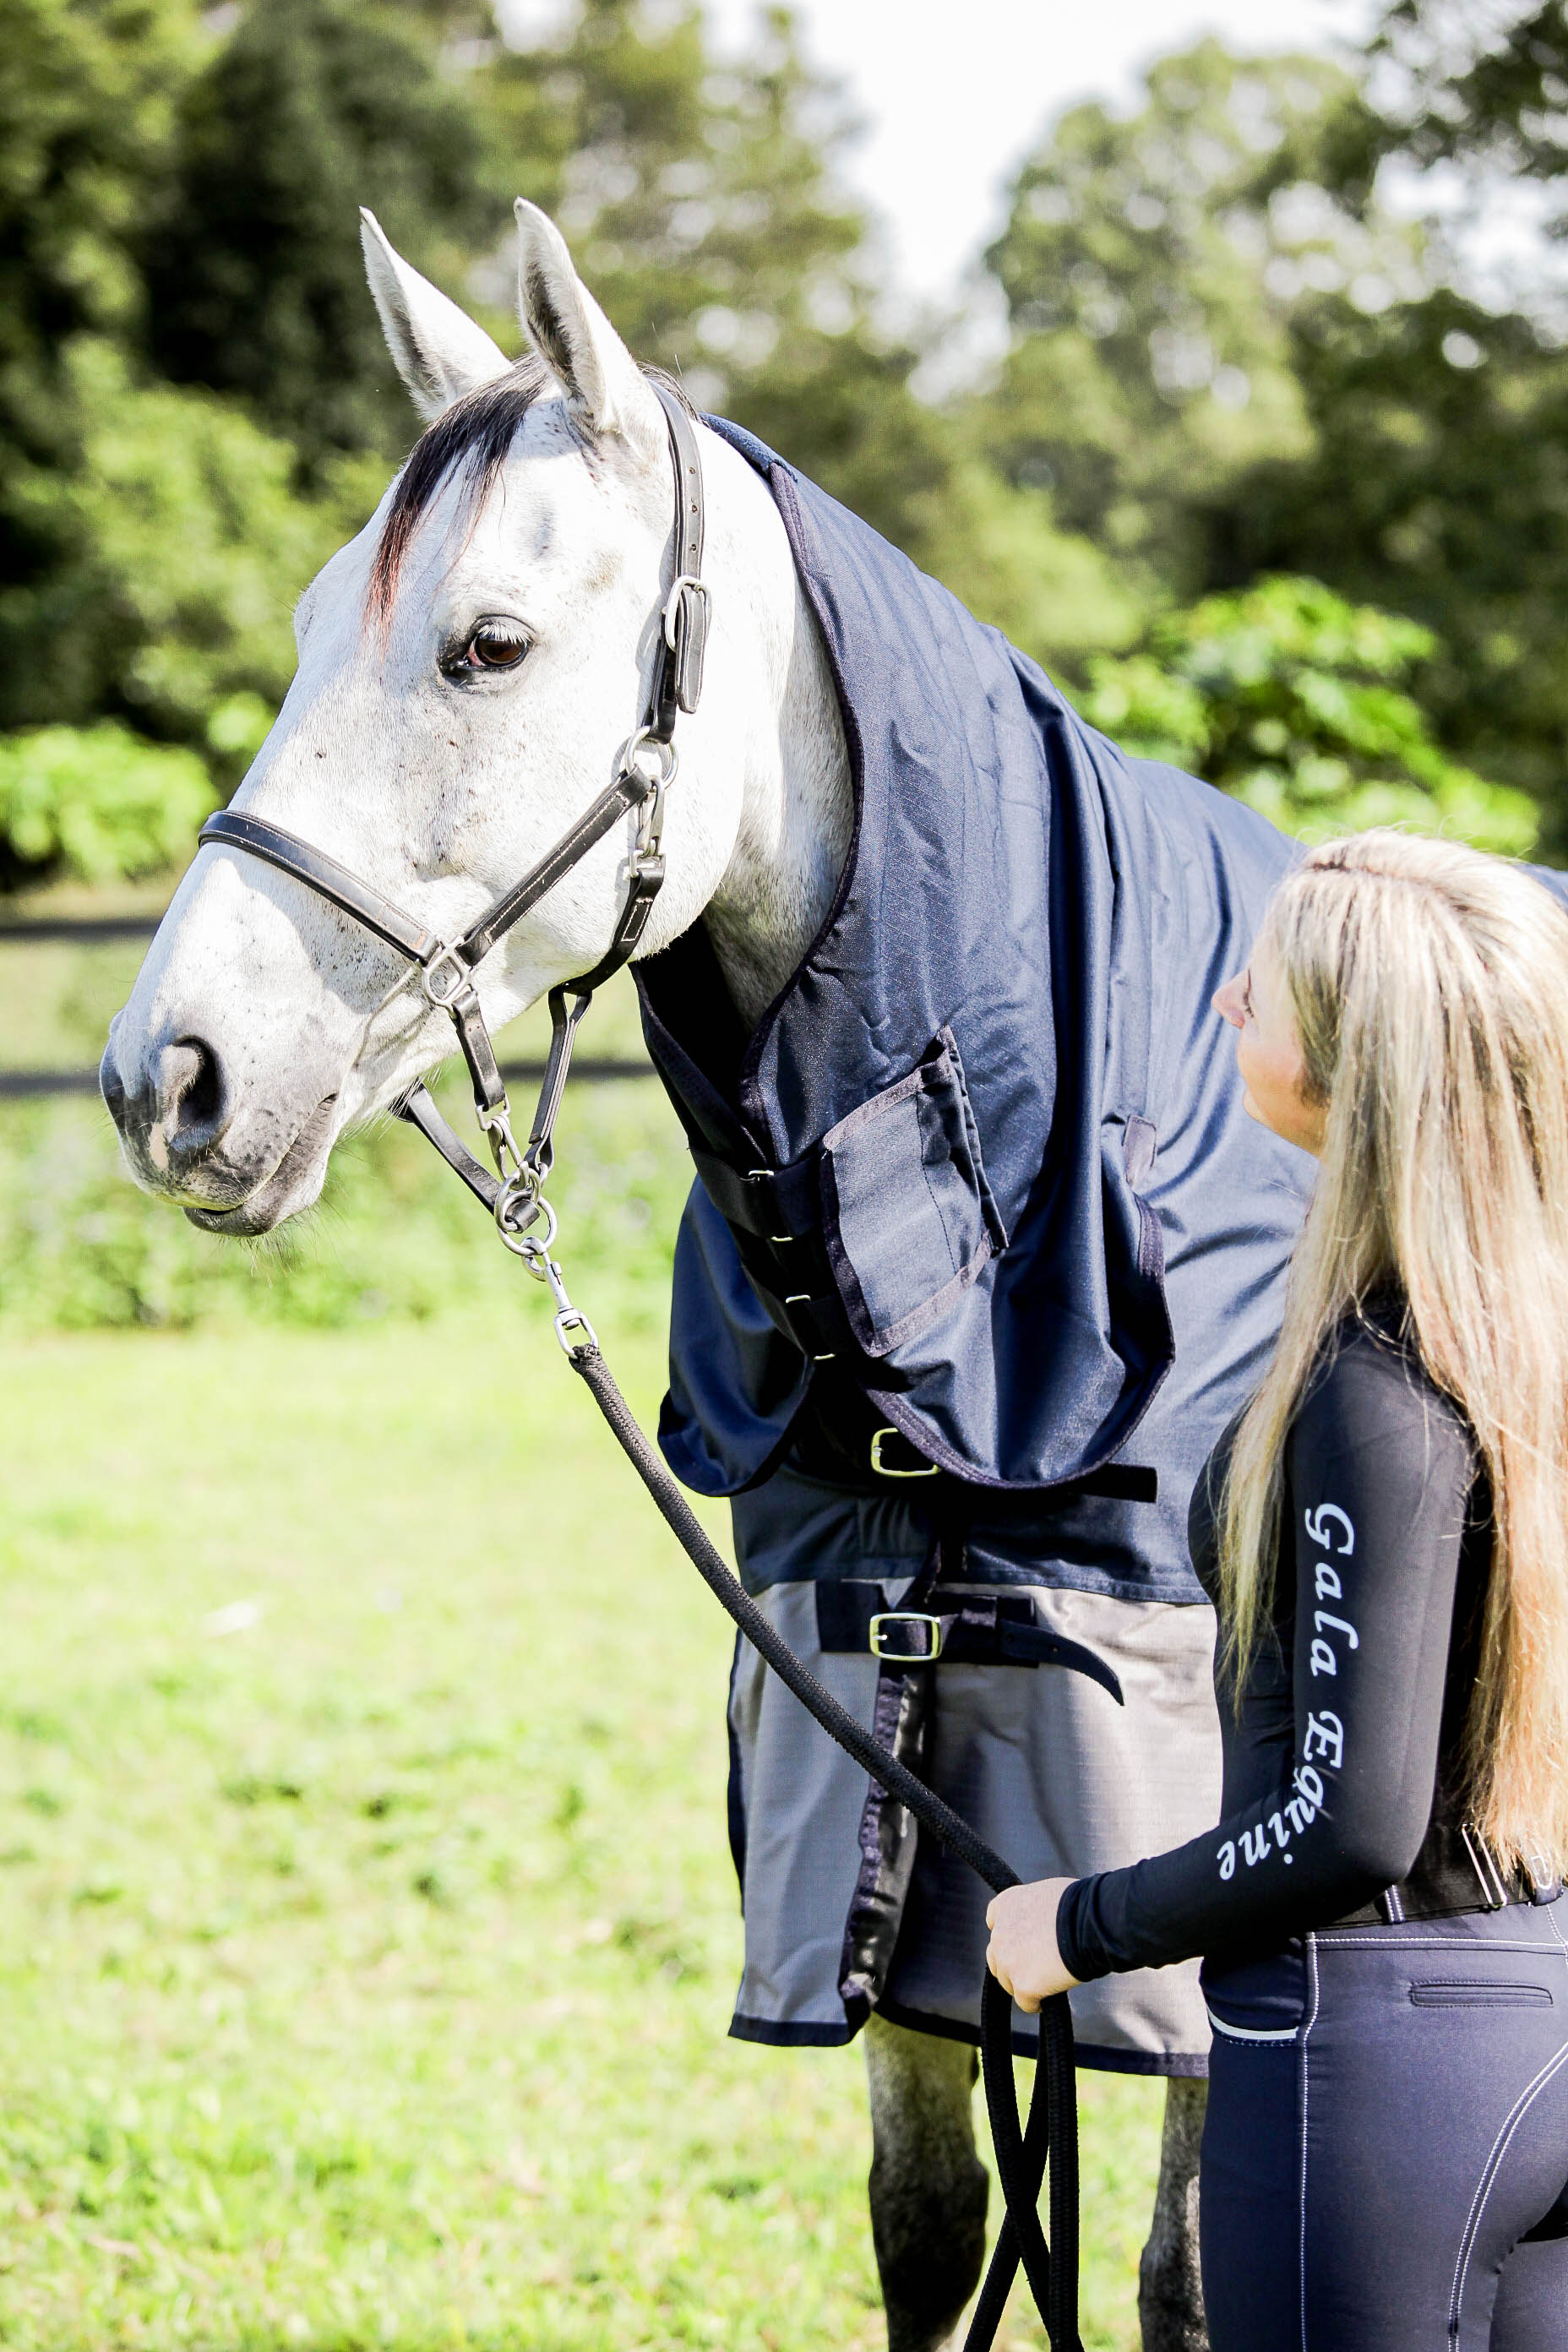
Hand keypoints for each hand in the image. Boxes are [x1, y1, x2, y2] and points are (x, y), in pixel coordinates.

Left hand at [985, 1878, 1081, 2012]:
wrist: (1088, 1924)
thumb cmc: (1079, 1905)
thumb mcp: (1048, 1895)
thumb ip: (1035, 1910)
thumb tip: (1043, 1923)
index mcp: (1007, 1904)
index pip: (993, 1920)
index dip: (1008, 1933)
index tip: (1019, 1941)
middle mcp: (1000, 1932)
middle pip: (996, 1956)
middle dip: (1012, 1963)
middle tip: (1034, 1967)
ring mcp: (1009, 1961)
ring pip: (1008, 1982)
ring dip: (1023, 1984)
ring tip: (1045, 1984)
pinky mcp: (1022, 1985)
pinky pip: (1025, 2002)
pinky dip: (1036, 2003)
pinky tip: (1047, 2000)